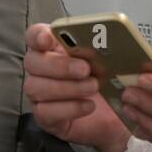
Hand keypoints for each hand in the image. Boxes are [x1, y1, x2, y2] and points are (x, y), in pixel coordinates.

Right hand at [23, 23, 130, 151]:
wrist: (118, 112)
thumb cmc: (110, 80)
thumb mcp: (112, 61)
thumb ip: (104, 46)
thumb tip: (109, 38)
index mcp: (54, 47)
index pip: (34, 36)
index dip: (38, 35)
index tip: (48, 38)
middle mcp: (41, 69)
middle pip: (33, 61)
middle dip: (59, 65)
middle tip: (85, 69)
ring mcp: (39, 94)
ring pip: (36, 87)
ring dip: (66, 87)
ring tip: (93, 87)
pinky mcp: (45, 116)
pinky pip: (45, 112)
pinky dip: (69, 108)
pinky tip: (88, 105)